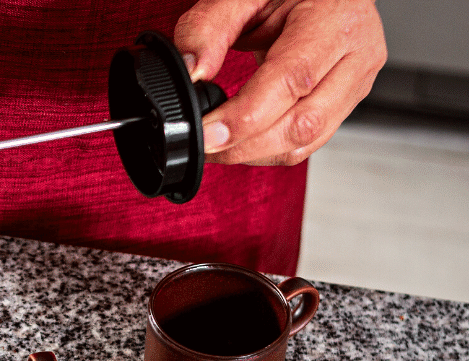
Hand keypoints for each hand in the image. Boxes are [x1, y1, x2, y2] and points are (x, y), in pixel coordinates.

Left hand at [174, 0, 386, 165]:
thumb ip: (210, 27)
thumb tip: (192, 71)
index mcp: (337, 19)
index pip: (292, 80)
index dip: (246, 116)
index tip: (208, 132)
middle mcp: (357, 54)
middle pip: (303, 122)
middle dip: (246, 144)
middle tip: (205, 144)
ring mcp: (357, 82)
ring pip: (307, 140)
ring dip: (255, 152)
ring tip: (217, 146)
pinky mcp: (347, 101)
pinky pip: (309, 140)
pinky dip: (269, 148)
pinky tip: (242, 141)